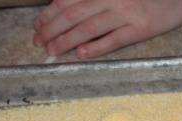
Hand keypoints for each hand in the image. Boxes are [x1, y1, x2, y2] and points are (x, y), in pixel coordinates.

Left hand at [33, 0, 181, 58]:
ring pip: (89, 27)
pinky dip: (97, 47)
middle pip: (74, 14)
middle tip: (38, 42)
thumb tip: (71, 3)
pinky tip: (81, 55)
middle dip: (52, 28)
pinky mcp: (142, 28)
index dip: (50, 12)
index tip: (39, 24)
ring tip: (52, 51)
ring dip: (67, 40)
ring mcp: (127, 12)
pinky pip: (115, 39)